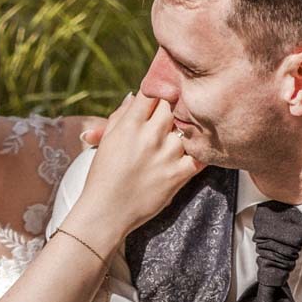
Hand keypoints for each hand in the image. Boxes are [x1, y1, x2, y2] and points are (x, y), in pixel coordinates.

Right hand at [75, 93, 200, 240]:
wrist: (106, 213)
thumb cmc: (103, 176)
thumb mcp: (108, 140)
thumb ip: (120, 115)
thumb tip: (134, 95)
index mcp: (130, 124)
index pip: (152, 91)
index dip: (159, 89)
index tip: (162, 93)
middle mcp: (150, 136)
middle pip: (173, 105)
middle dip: (173, 107)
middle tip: (173, 113)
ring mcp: (166, 155)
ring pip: (186, 128)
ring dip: (184, 131)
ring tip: (177, 138)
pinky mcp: (178, 174)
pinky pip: (199, 154)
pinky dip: (199, 151)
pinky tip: (194, 151)